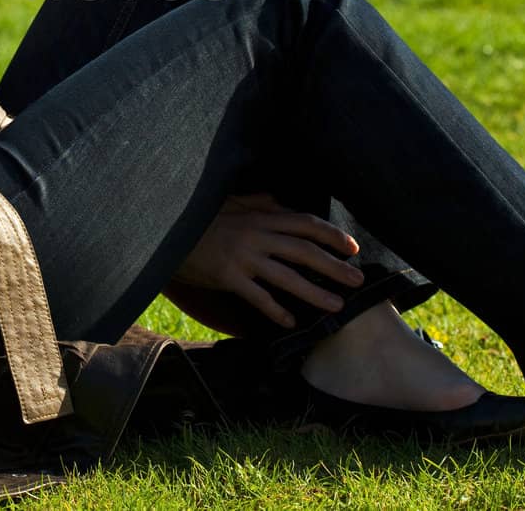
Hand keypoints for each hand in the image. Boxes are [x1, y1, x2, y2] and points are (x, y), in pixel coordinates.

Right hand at [172, 193, 362, 327]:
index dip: (332, 235)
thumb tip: (280, 202)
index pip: (305, 223)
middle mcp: (257, 234)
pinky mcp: (228, 276)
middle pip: (304, 251)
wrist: (166, 230)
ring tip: (336, 306)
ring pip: (287, 277)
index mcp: (260, 216)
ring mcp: (243, 256)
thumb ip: (258, 202)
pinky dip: (276, 310)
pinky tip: (290, 322)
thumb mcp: (230, 203)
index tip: (352, 247)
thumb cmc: (200, 216)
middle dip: (334, 266)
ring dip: (315, 292)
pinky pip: (258, 296)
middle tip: (357, 280)